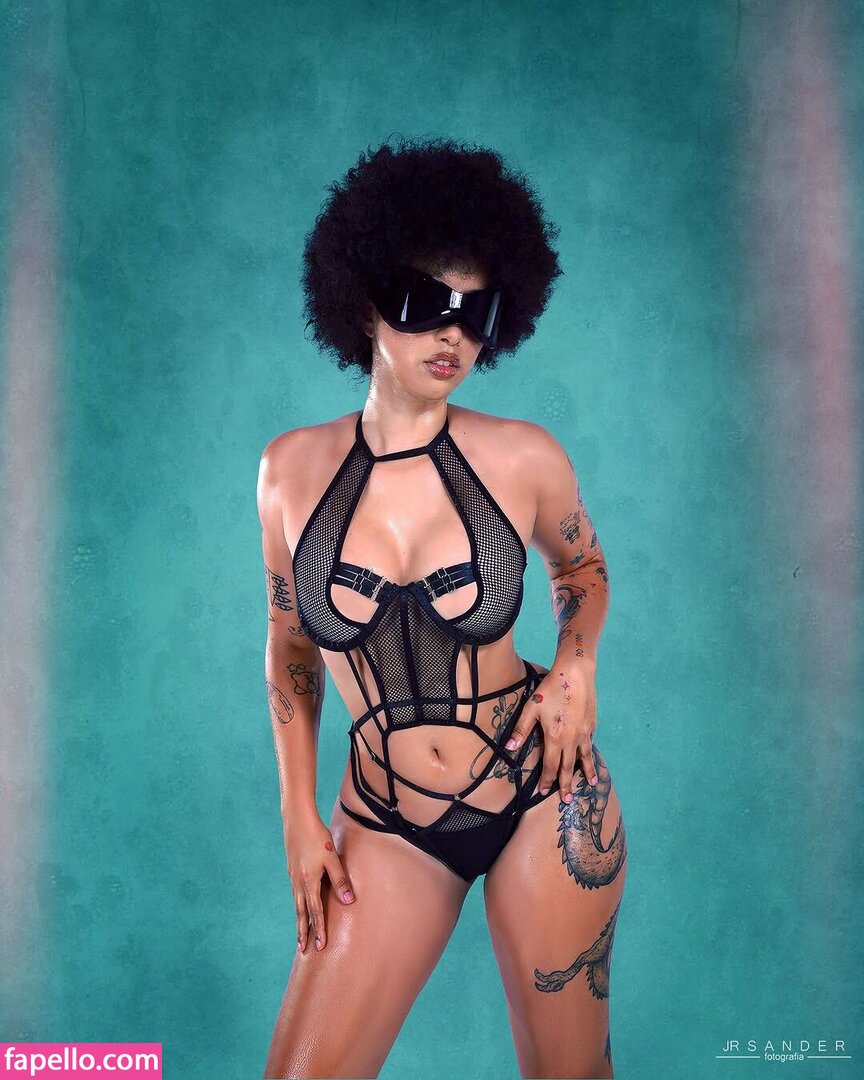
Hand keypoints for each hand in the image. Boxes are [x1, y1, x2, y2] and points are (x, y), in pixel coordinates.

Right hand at [284, 811, 355, 952]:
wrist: (297, 818)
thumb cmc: (317, 837)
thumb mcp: (332, 858)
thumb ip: (340, 880)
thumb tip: (349, 902)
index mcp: (309, 882)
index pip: (316, 912)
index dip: (319, 929)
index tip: (321, 946)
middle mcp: (298, 882)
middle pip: (301, 913)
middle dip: (303, 931)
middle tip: (303, 949)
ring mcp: (293, 876)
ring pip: (296, 904)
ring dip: (299, 920)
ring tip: (299, 933)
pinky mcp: (292, 869)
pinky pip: (295, 893)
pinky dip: (297, 905)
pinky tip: (300, 905)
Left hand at [505, 660, 598, 802]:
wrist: (576, 674)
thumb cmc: (551, 689)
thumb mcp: (531, 708)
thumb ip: (521, 730)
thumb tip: (509, 747)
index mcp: (555, 738)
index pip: (550, 766)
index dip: (547, 780)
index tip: (544, 792)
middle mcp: (571, 739)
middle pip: (568, 767)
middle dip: (566, 785)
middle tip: (567, 801)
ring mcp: (584, 732)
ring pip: (585, 757)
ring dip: (586, 772)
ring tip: (590, 784)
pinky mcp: (592, 724)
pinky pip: (590, 743)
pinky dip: (590, 753)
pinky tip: (590, 756)